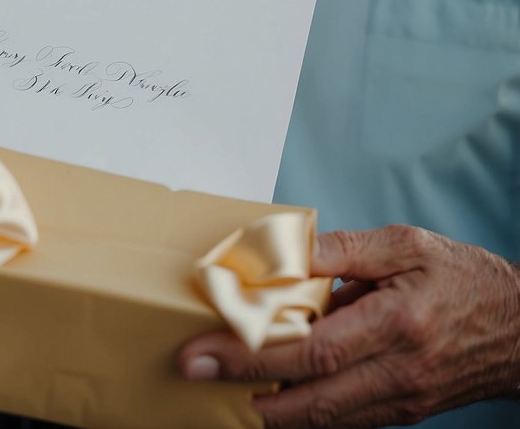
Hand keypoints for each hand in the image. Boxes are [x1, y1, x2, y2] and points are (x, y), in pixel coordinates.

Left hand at [178, 225, 519, 427]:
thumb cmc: (465, 280)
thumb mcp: (406, 244)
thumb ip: (339, 249)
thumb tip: (280, 252)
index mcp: (397, 324)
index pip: (310, 350)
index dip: (250, 355)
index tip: (202, 349)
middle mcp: (397, 372)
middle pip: (307, 396)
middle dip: (241, 389)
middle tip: (190, 372)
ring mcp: (400, 400)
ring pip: (320, 418)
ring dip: (264, 408)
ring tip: (214, 386)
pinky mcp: (400, 413)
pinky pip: (340, 420)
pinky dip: (299, 412)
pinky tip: (265, 395)